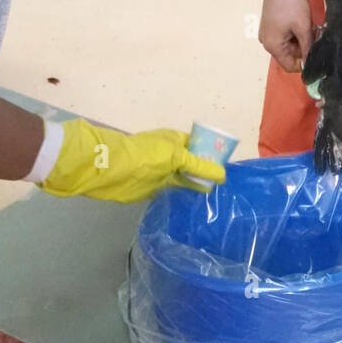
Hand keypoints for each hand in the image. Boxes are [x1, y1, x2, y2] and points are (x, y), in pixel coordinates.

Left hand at [40, 121, 224, 200]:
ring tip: (219, 195)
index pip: (201, 145)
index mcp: (176, 140)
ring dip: (200, 184)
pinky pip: (177, 190)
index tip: (229, 165)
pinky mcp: (157, 188)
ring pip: (188, 177)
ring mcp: (165, 172)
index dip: (214, 153)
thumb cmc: (144, 155)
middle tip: (228, 185)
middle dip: (209, 170)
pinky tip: (201, 202)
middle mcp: (172, 155)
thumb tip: (223, 175)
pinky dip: (188, 194)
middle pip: (195, 162)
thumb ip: (199, 166)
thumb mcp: (176, 156)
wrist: (111, 169)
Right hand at [260, 0, 315, 71]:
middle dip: (305, 48)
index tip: (318, 57)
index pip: (289, 66)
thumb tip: (311, 62)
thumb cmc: (291, 3)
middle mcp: (267, 41)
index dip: (304, 64)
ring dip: (303, 39)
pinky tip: (307, 24)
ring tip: (314, 28)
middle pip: (289, 54)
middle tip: (318, 38)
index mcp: (272, 45)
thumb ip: (308, 48)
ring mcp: (269, 32)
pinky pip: (287, 35)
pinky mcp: (272, 23)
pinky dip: (297, 32)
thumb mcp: (303, 27)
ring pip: (290, 44)